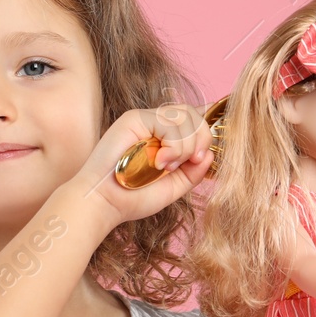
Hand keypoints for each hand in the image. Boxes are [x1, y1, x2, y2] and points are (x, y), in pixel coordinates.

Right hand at [66, 104, 213, 230]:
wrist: (106, 203)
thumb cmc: (133, 197)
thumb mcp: (174, 186)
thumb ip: (194, 170)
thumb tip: (209, 152)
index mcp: (164, 138)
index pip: (194, 121)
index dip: (205, 133)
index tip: (201, 156)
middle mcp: (155, 125)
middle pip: (194, 114)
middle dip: (201, 139)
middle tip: (189, 162)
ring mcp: (145, 119)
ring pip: (185, 116)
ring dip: (185, 146)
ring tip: (167, 167)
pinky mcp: (135, 118)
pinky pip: (169, 121)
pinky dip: (173, 145)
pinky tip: (159, 162)